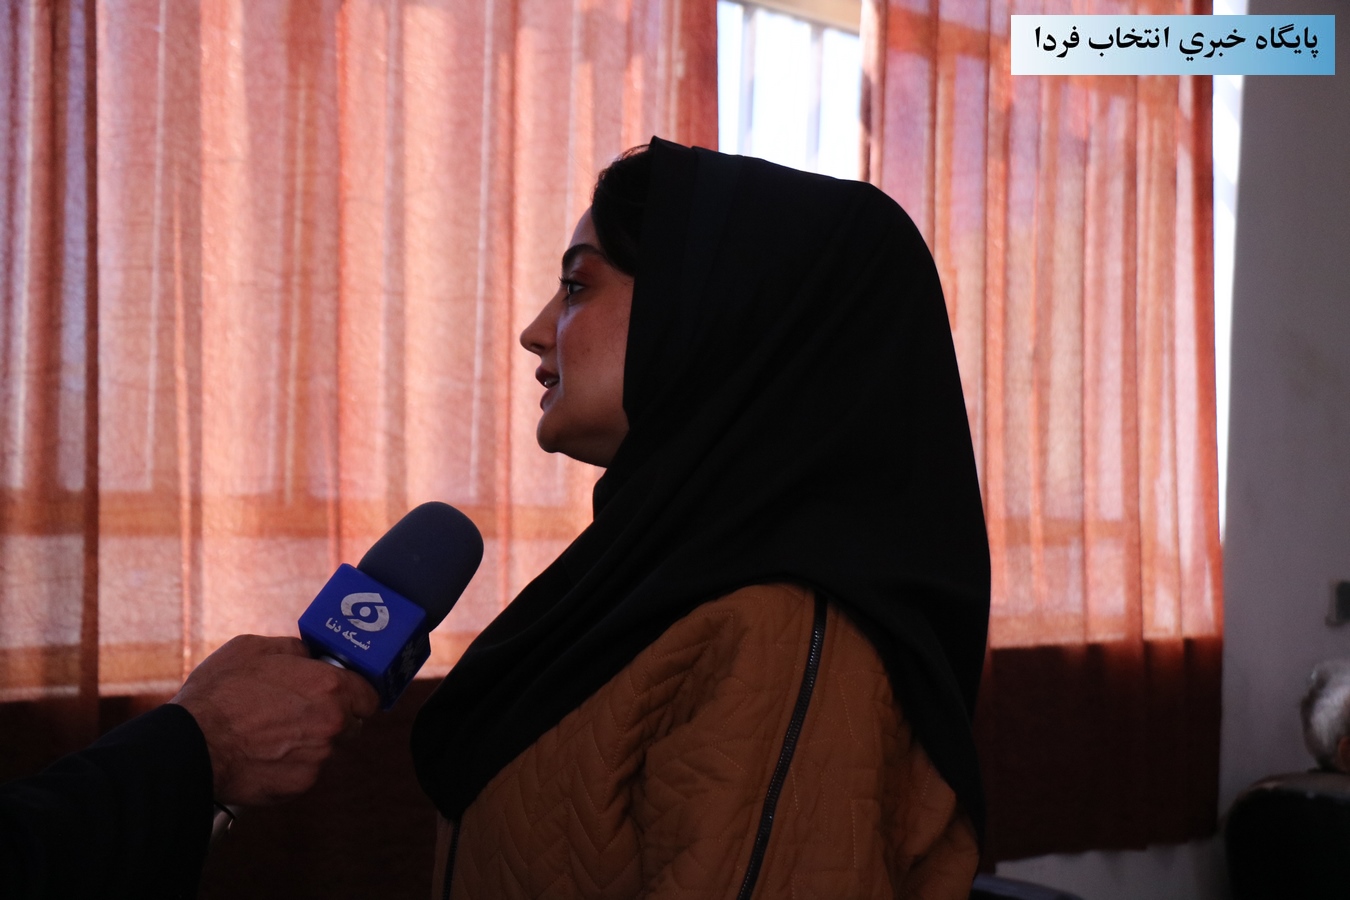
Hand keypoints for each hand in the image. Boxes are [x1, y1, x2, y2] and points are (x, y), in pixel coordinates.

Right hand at [170, 635, 379, 806]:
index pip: (369, 695)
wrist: (190, 744)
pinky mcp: (299, 784)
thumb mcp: (255, 648)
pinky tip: (264, 754)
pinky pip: (305, 771)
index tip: (342, 693)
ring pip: (327, 749)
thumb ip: (295, 649)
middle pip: (351, 723)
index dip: (355, 693)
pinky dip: (290, 765)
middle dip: (334, 717)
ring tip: (272, 733)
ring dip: (309, 742)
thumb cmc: (219, 693)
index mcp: (329, 686)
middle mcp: (332, 723)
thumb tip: (311, 655)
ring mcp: (318, 757)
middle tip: (300, 712)